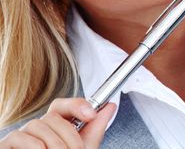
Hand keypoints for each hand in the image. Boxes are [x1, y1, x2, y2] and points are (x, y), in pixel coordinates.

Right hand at [0, 98, 115, 147]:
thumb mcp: (83, 147)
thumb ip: (95, 128)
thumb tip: (110, 106)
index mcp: (56, 126)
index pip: (63, 105)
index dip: (78, 105)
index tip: (91, 114)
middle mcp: (39, 127)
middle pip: (53, 115)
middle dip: (69, 135)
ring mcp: (23, 135)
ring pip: (39, 125)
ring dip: (55, 144)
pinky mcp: (8, 143)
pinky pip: (20, 136)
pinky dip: (35, 147)